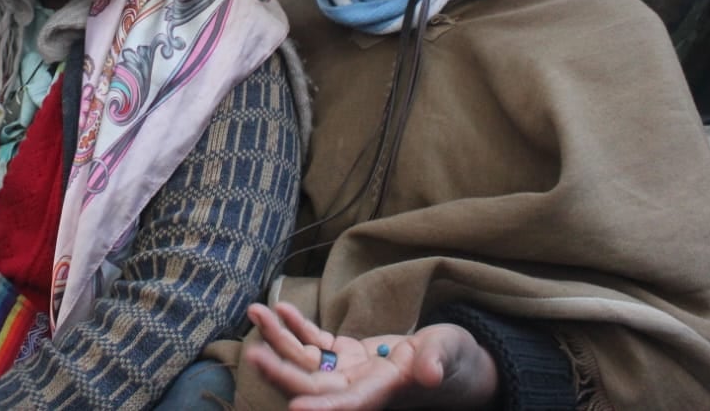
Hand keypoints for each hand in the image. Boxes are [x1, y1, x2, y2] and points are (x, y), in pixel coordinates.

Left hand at [244, 302, 498, 410]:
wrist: (453, 361)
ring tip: (256, 312)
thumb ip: (437, 363)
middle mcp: (358, 388)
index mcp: (382, 394)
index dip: (322, 409)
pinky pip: (315, 342)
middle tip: (252, 353)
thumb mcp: (450, 356)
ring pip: (305, 360)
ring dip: (279, 338)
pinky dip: (297, 326)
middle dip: (282, 370)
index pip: (347, 406)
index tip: (294, 408)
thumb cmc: (456, 361)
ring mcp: (348, 371)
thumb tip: (427, 373)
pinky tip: (281, 308)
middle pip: (313, 385)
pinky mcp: (346, 354)